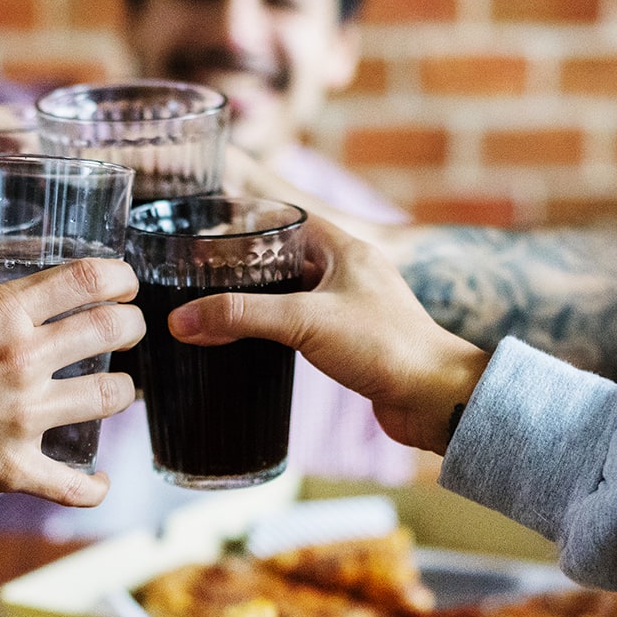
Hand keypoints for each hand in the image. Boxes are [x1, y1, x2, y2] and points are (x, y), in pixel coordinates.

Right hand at [0, 258, 143, 510]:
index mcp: (0, 310)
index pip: (87, 278)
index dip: (120, 278)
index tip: (125, 285)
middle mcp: (23, 355)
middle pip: (114, 329)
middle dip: (132, 327)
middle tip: (129, 332)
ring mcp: (25, 412)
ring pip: (112, 396)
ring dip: (123, 393)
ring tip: (117, 393)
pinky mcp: (15, 466)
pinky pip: (76, 484)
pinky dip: (94, 486)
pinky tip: (99, 480)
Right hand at [167, 218, 489, 453]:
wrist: (435, 398)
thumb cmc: (386, 347)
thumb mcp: (304, 322)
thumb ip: (241, 316)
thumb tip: (181, 320)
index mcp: (344, 248)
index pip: (286, 219)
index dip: (247, 223)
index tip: (208, 235)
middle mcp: (349, 272)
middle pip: (284, 259)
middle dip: (244, 269)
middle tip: (200, 280)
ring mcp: (352, 308)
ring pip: (293, 295)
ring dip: (259, 303)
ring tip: (216, 314)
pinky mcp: (352, 342)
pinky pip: (304, 327)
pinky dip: (276, 332)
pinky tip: (254, 346)